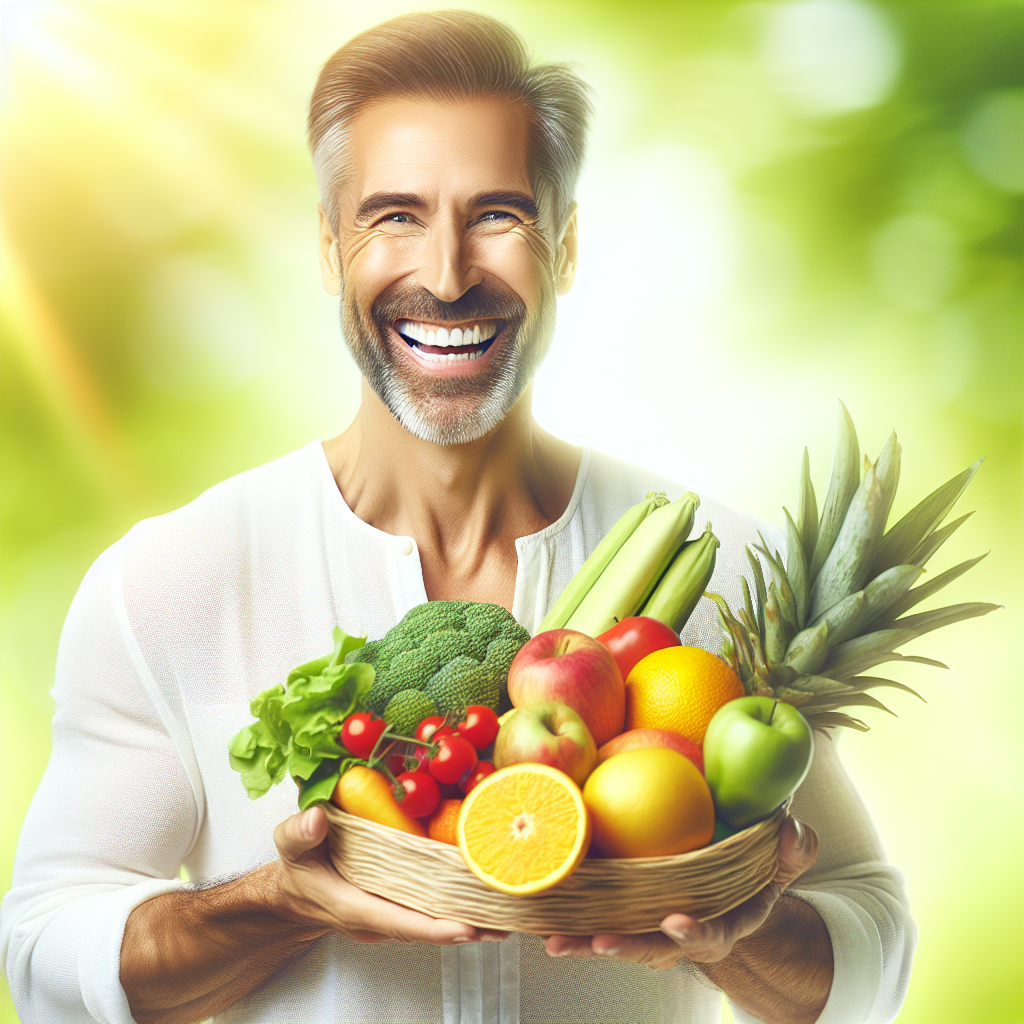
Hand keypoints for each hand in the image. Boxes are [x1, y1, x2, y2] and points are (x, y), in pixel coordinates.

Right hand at [271, 805, 507, 944]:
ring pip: (436, 922)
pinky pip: (434, 910)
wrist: (295, 893)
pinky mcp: (402, 906)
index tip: (466, 927)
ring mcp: (392, 915)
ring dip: (471, 920)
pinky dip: (460, 906)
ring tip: (509, 913)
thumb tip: (317, 818)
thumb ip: (301, 833)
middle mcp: (379, 918)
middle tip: (506, 920)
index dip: (434, 927)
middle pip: (429, 928)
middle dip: (468, 926)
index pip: (399, 921)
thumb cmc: (298, 870)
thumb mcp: (291, 846)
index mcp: (355, 907)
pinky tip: (486, 896)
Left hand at [545, 815, 818, 968]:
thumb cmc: (753, 874)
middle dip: (626, 947)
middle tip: (600, 942)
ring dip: (583, 940)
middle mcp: (680, 934)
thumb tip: (793, 829)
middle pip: (652, 948)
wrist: (726, 893)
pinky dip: (569, 916)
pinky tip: (539, 910)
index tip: (678, 922)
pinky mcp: (621, 911)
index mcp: (721, 925)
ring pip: (615, 937)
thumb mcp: (782, 862)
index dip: (695, 933)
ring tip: (553, 939)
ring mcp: (647, 926)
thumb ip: (794, 849)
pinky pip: (594, 915)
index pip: (710, 935)